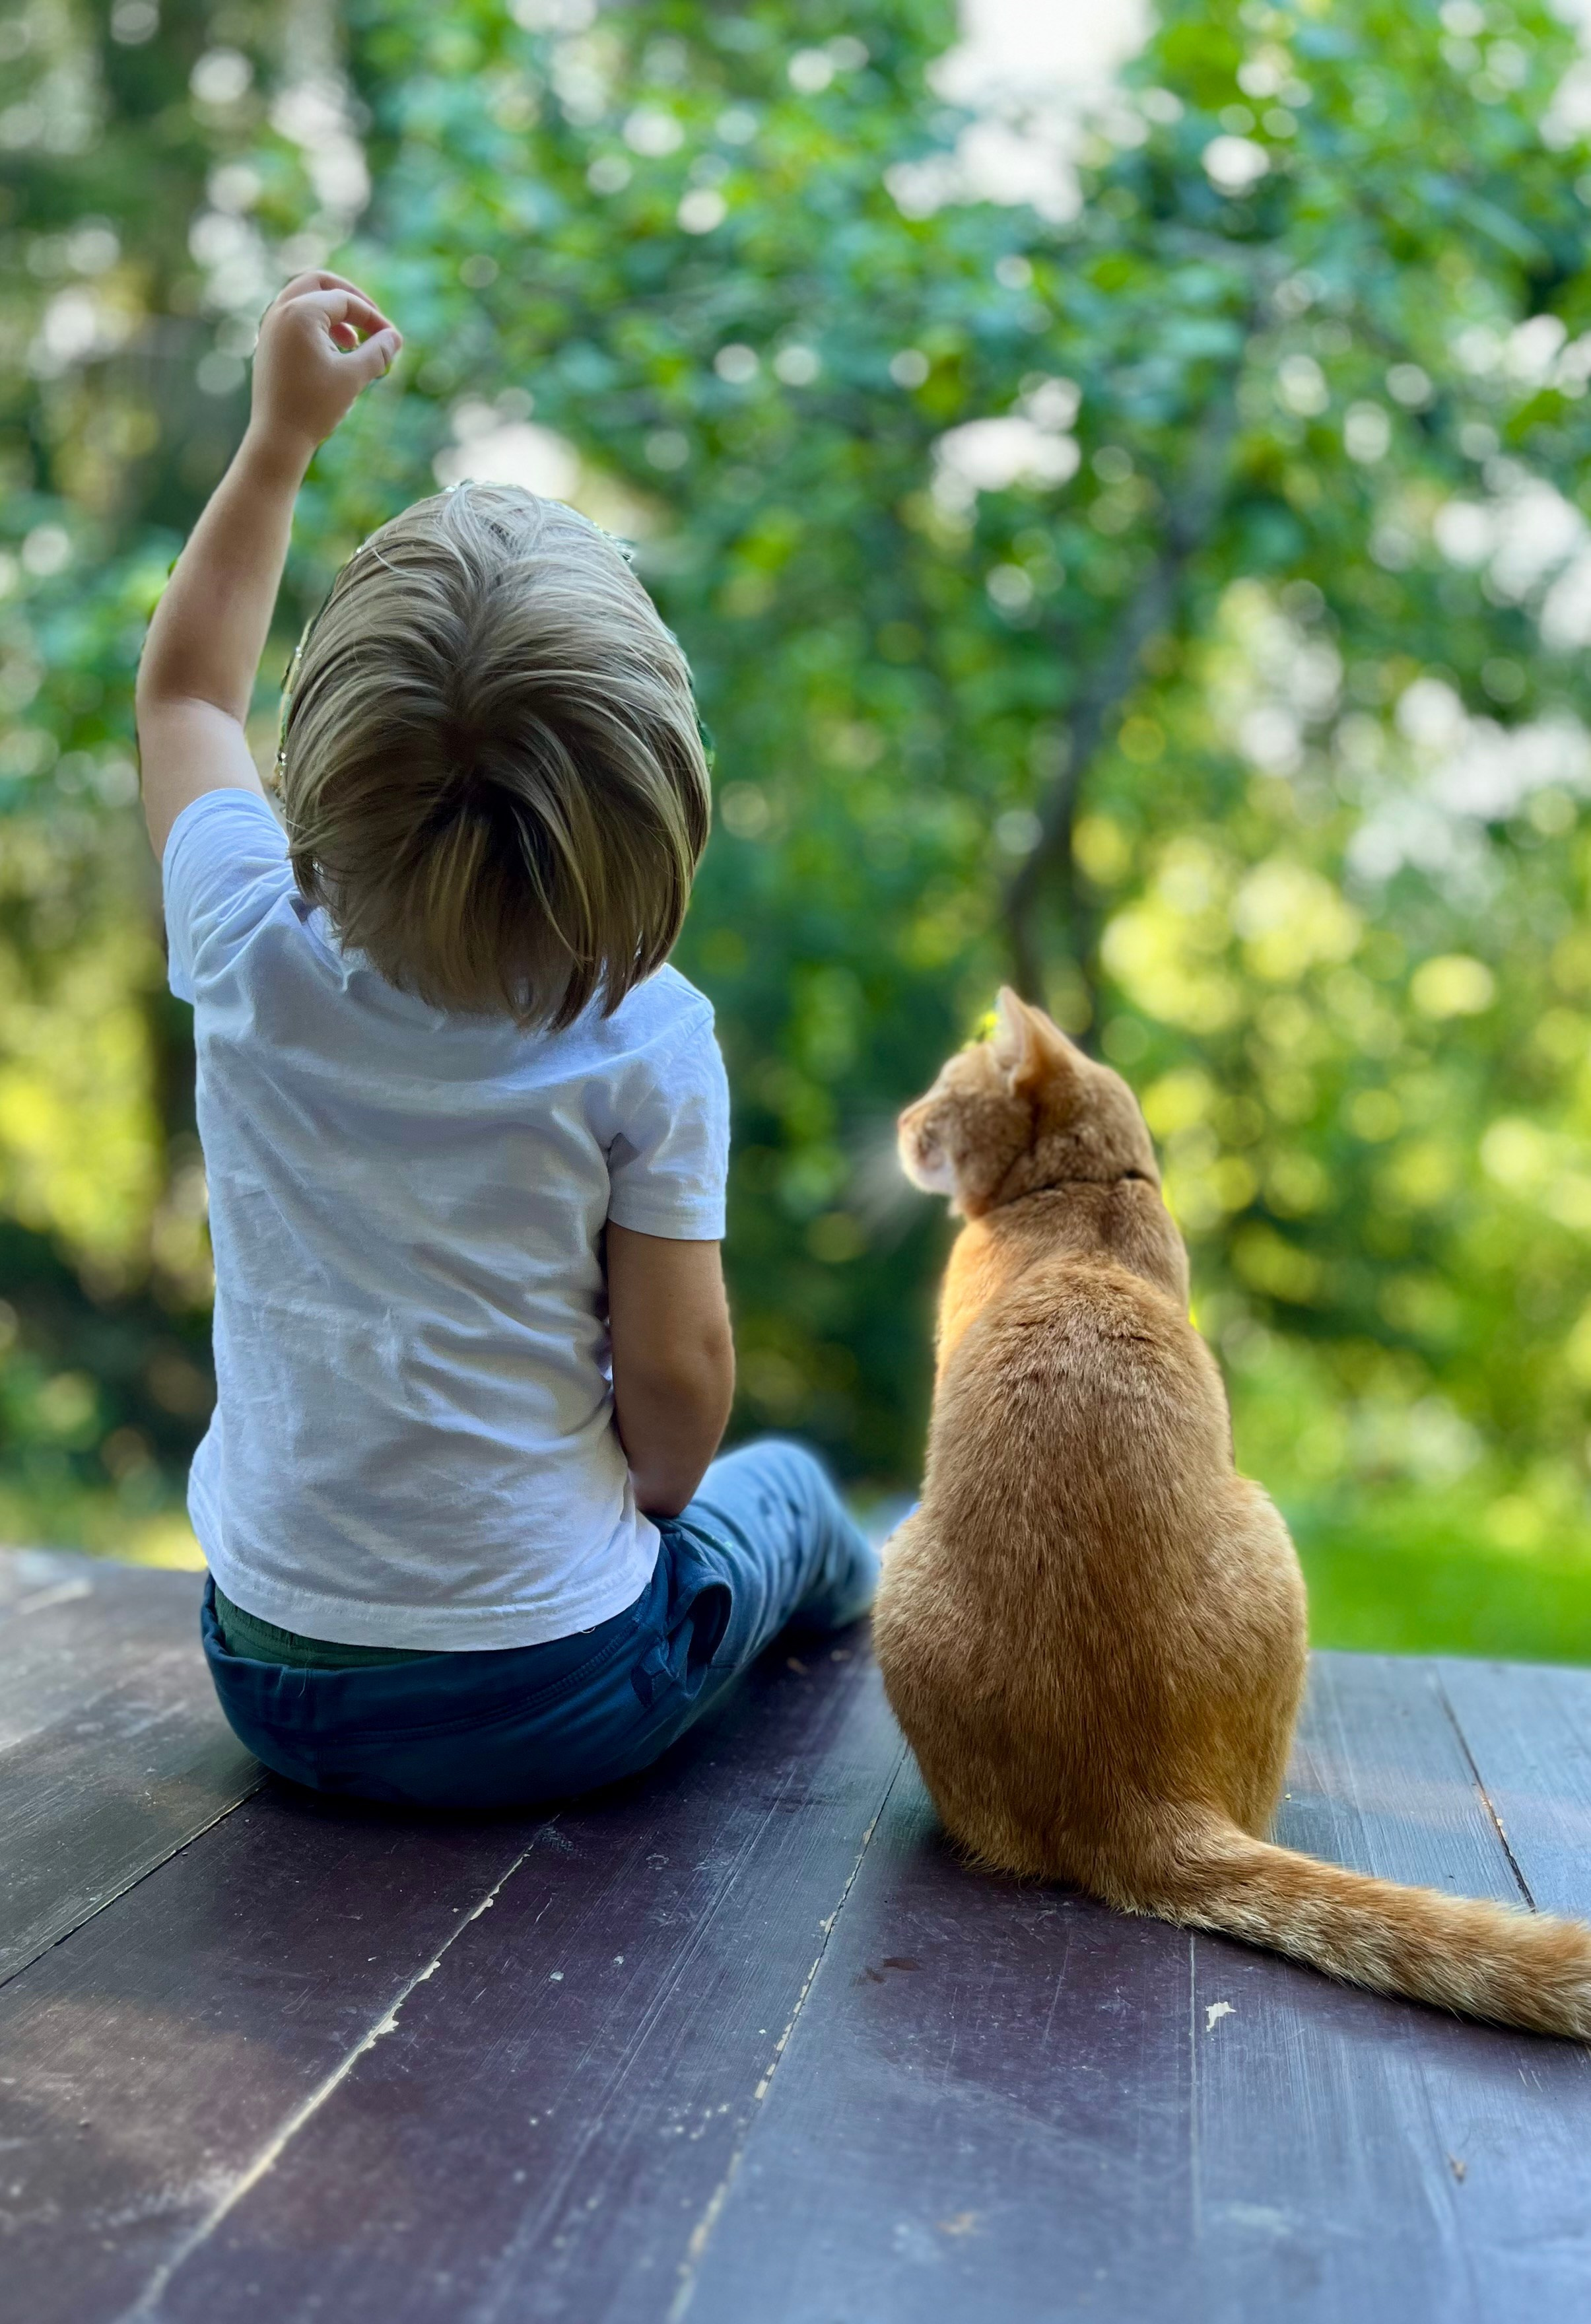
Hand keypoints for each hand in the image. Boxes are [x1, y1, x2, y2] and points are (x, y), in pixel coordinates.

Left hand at [246, 270, 401, 467]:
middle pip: (319, 282)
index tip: (391, 340)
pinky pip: (294, 316)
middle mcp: (280, 311)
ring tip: (352, 341)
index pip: (345, 300)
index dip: (373, 318)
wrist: (278, 438)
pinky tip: (333, 351)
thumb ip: (378, 352)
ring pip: (304, 298)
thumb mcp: (354, 377)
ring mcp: (270, 326)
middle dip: (349, 297)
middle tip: (370, 318)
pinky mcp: (268, 343)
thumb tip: (395, 338)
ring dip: (332, 310)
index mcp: (300, 313)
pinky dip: (316, 323)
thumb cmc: (315, 407)